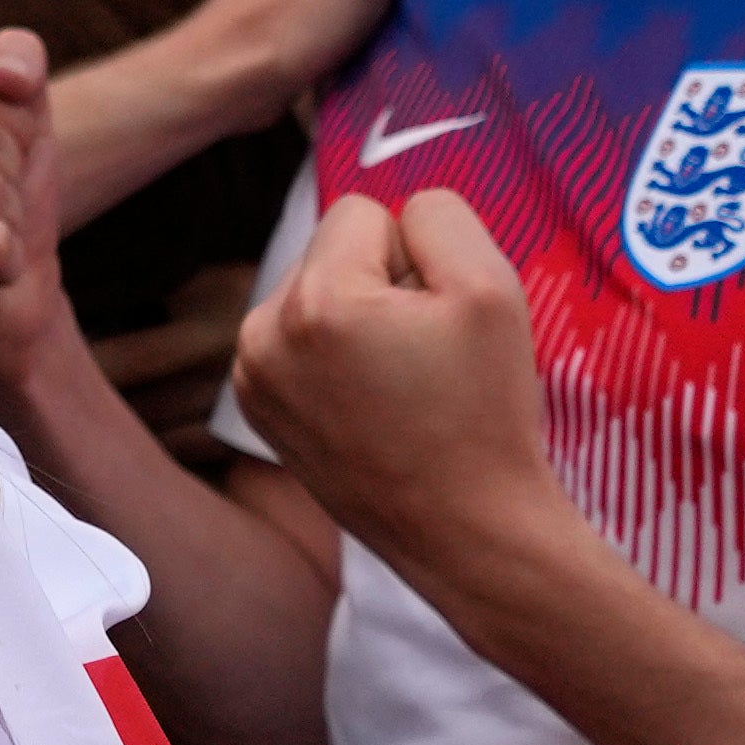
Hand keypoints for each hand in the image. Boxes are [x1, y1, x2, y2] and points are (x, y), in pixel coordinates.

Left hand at [231, 181, 560, 579]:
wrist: (469, 533)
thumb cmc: (486, 413)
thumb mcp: (492, 289)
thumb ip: (440, 215)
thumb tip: (397, 213)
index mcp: (316, 301)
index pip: (363, 211)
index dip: (415, 255)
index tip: (435, 318)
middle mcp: (262, 335)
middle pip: (330, 252)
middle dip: (378, 284)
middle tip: (422, 356)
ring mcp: (251, 377)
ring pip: (313, 294)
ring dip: (353, 319)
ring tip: (398, 384)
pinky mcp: (256, 409)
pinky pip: (297, 341)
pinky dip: (332, 358)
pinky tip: (370, 405)